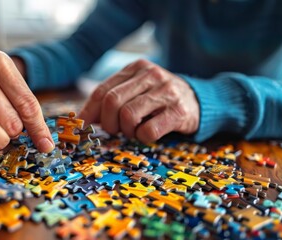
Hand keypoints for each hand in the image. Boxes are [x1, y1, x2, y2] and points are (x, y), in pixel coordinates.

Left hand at [79, 59, 198, 142]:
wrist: (198, 100)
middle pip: (112, 102)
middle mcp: (151, 75)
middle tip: (115, 130)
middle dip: (108, 122)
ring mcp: (166, 91)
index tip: (83, 126)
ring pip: (128, 116)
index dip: (89, 111)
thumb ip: (112, 99)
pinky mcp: (178, 111)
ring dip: (126, 130)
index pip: (102, 90)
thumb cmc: (159, 98)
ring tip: (134, 130)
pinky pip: (148, 130)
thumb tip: (83, 118)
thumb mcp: (136, 90)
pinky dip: (142, 137)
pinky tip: (148, 133)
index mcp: (135, 68)